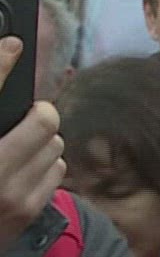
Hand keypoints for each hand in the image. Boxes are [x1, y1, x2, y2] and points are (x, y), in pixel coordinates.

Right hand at [0, 39, 62, 250]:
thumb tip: (8, 60)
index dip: (0, 64)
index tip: (13, 46)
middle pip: (43, 119)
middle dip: (35, 117)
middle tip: (20, 122)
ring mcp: (9, 194)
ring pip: (54, 144)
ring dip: (40, 144)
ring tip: (14, 152)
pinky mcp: (27, 211)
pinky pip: (56, 170)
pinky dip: (43, 168)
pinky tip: (19, 175)